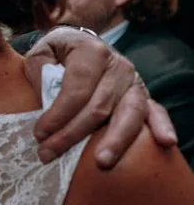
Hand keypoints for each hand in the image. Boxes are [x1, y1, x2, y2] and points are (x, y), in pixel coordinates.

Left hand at [24, 27, 176, 168]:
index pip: (76, 90)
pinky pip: (156, 111)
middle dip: (72, 135)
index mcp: (91, 52)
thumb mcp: (41, 53)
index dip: (58, 115)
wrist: (81, 43)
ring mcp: (133, 81)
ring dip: (115, 140)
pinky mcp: (143, 95)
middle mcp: (117, 66)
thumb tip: (43, 102)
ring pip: (129, 113)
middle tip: (48, 154)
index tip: (39, 134)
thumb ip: (39, 73)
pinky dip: (162, 126)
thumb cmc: (58, 53)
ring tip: (102, 161)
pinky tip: (165, 142)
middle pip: (98, 107)